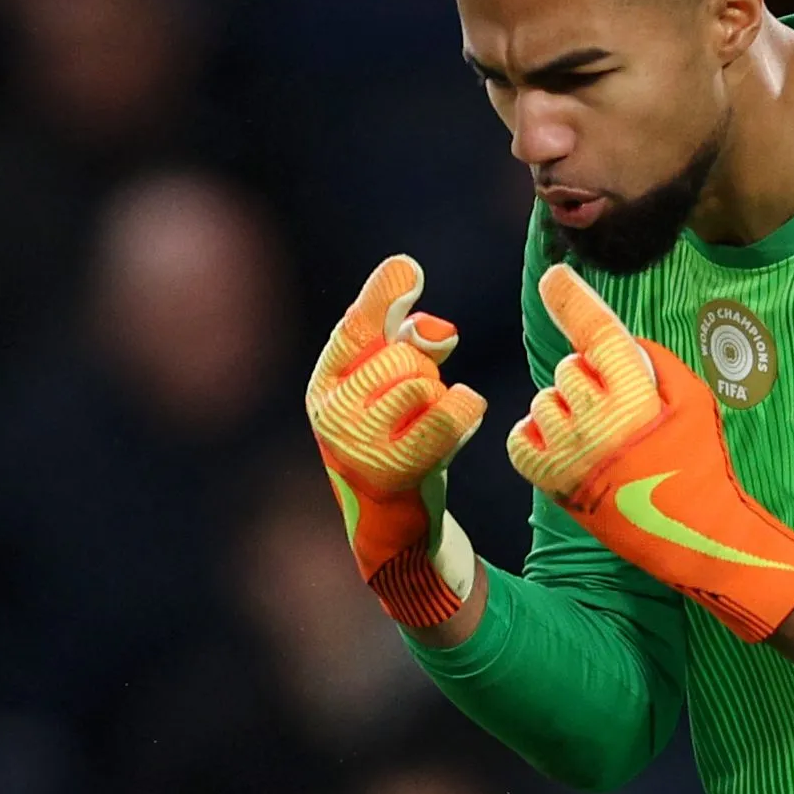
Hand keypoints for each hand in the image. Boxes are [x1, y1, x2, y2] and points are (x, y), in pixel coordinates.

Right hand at [306, 255, 486, 626]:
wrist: (394, 524)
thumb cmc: (398, 439)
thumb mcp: (397, 388)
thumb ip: (409, 344)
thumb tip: (437, 331)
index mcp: (327, 383)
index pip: (354, 329)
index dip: (382, 295)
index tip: (410, 269)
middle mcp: (332, 412)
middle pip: (400, 357)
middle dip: (425, 369)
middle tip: (422, 397)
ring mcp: (359, 444)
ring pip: (420, 383)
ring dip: (441, 396)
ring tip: (433, 418)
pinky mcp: (394, 469)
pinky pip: (445, 414)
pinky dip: (465, 409)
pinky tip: (466, 412)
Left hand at [507, 264, 793, 640]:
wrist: (693, 534)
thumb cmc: (701, 463)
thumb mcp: (695, 402)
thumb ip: (656, 362)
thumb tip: (618, 343)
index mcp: (635, 395)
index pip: (596, 333)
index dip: (573, 299)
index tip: (555, 276)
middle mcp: (596, 421)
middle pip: (568, 368)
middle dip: (589, 378)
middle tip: (618, 409)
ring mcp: (569, 453)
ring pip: (544, 401)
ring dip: (564, 408)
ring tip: (595, 434)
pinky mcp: (551, 483)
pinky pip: (521, 439)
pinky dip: (537, 435)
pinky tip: (565, 445)